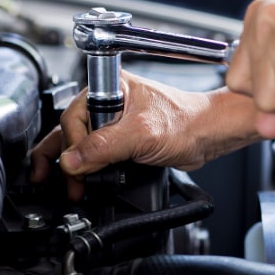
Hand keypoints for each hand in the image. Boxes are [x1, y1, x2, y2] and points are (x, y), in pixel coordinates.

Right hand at [30, 70, 259, 200]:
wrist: (209, 136)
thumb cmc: (186, 123)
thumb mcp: (141, 135)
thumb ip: (103, 147)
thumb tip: (72, 160)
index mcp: (110, 88)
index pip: (73, 118)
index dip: (71, 145)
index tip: (74, 167)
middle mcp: (110, 101)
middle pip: (72, 131)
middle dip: (67, 159)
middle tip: (65, 182)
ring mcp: (116, 121)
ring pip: (83, 144)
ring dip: (77, 167)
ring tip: (76, 187)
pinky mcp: (123, 138)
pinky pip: (98, 153)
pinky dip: (92, 168)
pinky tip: (90, 181)